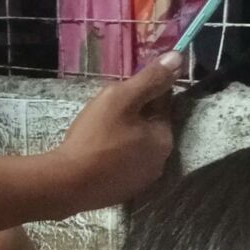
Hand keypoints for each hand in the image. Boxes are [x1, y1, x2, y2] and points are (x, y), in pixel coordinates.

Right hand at [52, 52, 182, 214]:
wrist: (70, 182)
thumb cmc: (97, 136)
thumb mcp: (122, 98)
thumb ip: (151, 78)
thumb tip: (178, 58)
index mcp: (165, 139)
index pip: (163, 103)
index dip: (142, 91)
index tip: (119, 91)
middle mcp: (161, 162)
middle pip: (150, 126)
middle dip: (133, 114)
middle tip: (105, 110)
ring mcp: (143, 180)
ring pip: (137, 145)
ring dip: (124, 134)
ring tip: (99, 130)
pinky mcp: (126, 191)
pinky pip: (125, 163)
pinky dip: (115, 154)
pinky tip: (98, 151)